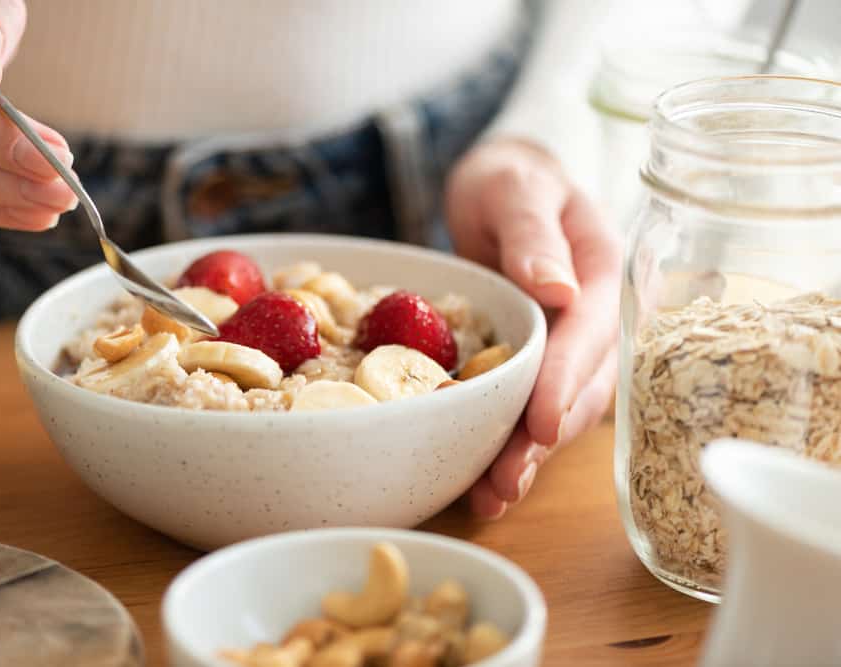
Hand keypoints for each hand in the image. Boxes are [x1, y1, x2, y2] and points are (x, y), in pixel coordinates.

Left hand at [445, 137, 620, 517]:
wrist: (504, 186)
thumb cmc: (511, 178)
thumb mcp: (515, 186)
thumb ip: (534, 231)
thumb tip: (558, 286)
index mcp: (601, 272)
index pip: (590, 332)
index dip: (567, 379)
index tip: (542, 422)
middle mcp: (595, 318)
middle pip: (581, 386)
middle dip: (544, 438)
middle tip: (505, 481)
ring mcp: (571, 346)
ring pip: (561, 409)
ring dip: (529, 456)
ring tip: (491, 497)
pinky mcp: (542, 363)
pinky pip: (532, 406)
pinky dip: (511, 443)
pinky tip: (483, 480)